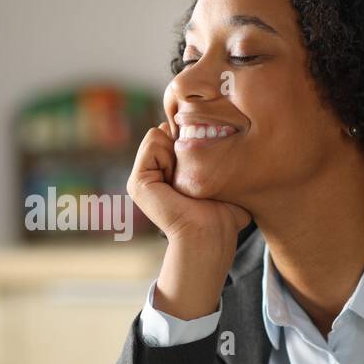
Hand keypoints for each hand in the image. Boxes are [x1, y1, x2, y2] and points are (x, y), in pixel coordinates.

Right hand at [127, 122, 249, 248]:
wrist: (210, 233)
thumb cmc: (225, 212)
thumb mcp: (223, 178)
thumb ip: (217, 156)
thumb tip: (226, 136)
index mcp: (168, 175)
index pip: (177, 134)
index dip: (195, 138)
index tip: (206, 164)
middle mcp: (153, 175)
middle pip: (167, 130)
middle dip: (186, 141)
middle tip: (195, 172)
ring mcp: (142, 178)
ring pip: (159, 132)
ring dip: (179, 148)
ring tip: (185, 177)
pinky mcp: (138, 181)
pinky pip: (153, 140)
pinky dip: (168, 151)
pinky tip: (175, 178)